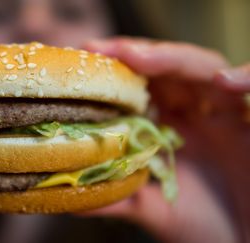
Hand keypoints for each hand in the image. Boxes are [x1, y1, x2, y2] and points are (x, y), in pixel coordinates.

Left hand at [81, 38, 248, 241]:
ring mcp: (226, 114)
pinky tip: (225, 82)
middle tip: (104, 50)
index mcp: (168, 126)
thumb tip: (67, 196)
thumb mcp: (152, 210)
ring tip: (139, 58)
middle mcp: (195, 112)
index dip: (117, 69)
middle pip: (168, 68)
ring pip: (204, 69)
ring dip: (174, 59)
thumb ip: (115, 197)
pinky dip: (246, 80)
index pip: (142, 84)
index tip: (86, 57)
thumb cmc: (204, 228)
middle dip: (137, 55)